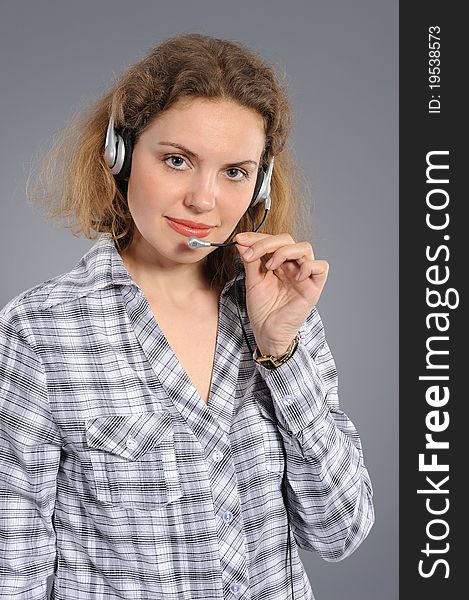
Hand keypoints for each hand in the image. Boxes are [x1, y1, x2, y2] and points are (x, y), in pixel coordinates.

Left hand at [235, 232, 328, 355]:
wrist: (267, 332)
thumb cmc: (262, 310)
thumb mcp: (252, 281)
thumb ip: (250, 261)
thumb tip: (242, 241)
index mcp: (279, 263)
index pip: (273, 240)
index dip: (257, 237)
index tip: (239, 239)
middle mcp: (293, 266)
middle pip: (287, 240)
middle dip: (266, 243)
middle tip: (250, 254)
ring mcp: (304, 275)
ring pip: (304, 248)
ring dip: (284, 252)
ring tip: (270, 266)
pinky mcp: (314, 287)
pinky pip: (320, 267)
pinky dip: (308, 266)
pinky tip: (295, 276)